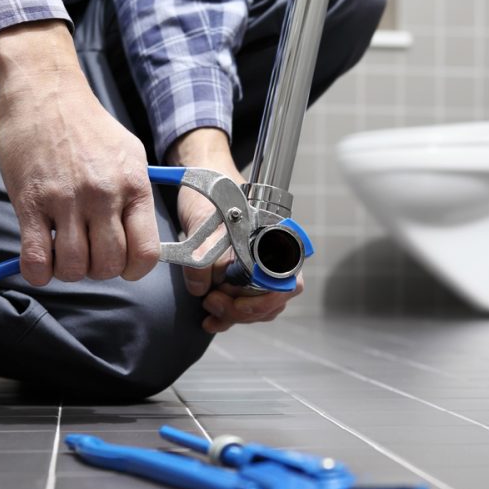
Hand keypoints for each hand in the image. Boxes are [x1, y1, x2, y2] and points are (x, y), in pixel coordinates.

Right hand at [0, 21, 158, 285]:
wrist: (44, 91)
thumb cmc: (87, 125)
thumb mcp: (130, 154)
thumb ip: (136, 195)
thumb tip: (140, 237)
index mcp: (133, 186)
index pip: (147, 253)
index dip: (135, 270)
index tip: (123, 266)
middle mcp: (103, 195)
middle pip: (109, 265)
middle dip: (99, 271)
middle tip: (88, 256)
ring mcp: (65, 199)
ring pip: (74, 267)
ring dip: (68, 271)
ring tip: (62, 255)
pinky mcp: (29, 201)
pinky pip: (36, 257)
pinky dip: (38, 272)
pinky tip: (39, 263)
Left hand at [166, 128, 302, 332]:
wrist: (206, 172)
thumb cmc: (214, 186)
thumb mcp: (204, 216)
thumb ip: (204, 252)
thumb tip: (202, 286)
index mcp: (277, 237)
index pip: (286, 282)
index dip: (262, 299)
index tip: (235, 302)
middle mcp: (274, 254)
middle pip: (274, 299)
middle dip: (244, 309)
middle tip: (213, 303)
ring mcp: (261, 265)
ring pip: (261, 305)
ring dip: (236, 314)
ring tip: (210, 307)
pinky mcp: (244, 273)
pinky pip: (246, 302)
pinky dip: (230, 313)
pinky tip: (212, 315)